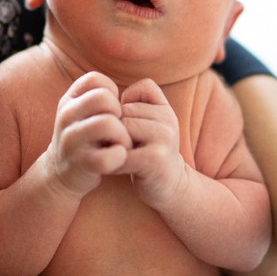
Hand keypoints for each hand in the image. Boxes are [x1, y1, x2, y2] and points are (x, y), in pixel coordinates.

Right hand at [44, 72, 131, 197]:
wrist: (62, 174)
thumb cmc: (85, 137)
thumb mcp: (85, 112)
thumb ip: (102, 97)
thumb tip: (135, 91)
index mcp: (69, 101)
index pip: (94, 80)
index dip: (111, 92)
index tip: (112, 109)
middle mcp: (66, 117)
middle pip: (103, 98)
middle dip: (120, 112)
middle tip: (122, 128)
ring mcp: (71, 141)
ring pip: (107, 123)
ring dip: (124, 135)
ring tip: (124, 144)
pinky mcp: (82, 164)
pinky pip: (109, 155)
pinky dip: (120, 156)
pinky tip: (118, 158)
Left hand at [116, 79, 187, 208]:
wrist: (171, 187)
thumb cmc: (150, 154)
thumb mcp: (150, 125)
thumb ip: (135, 106)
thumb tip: (105, 97)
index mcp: (166, 110)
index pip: (139, 88)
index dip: (127, 104)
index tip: (130, 125)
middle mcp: (168, 120)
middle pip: (124, 110)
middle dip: (116, 127)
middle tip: (120, 145)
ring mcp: (164, 138)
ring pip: (121, 128)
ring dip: (114, 144)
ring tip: (120, 155)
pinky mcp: (154, 159)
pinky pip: (121, 151)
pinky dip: (114, 160)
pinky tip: (119, 167)